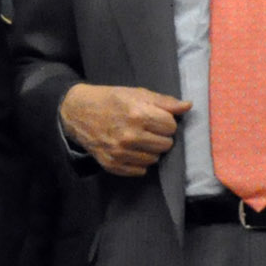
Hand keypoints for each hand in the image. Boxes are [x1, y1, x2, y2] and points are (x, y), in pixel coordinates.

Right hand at [60, 84, 191, 177]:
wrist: (77, 112)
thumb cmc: (110, 100)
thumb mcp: (136, 94)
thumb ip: (164, 101)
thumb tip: (187, 106)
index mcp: (138, 114)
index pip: (171, 126)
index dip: (165, 121)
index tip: (156, 118)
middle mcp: (130, 136)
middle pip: (166, 145)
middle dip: (160, 136)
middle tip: (148, 129)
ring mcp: (120, 153)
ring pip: (154, 159)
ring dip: (150, 150)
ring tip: (139, 139)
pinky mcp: (112, 165)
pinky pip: (140, 171)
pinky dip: (139, 162)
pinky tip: (131, 150)